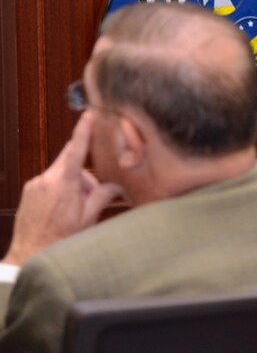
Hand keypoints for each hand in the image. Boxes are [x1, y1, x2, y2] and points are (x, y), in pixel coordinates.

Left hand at [2, 112, 123, 265]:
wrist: (29, 254)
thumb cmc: (59, 238)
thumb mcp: (89, 218)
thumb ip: (103, 195)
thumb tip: (116, 186)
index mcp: (64, 183)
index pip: (77, 149)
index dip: (84, 130)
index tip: (89, 114)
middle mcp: (46, 179)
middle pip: (71, 161)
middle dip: (85, 172)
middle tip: (91, 192)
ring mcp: (35, 184)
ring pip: (62, 173)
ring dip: (74, 184)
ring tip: (76, 209)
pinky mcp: (29, 191)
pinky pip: (50, 182)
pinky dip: (61, 190)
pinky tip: (63, 210)